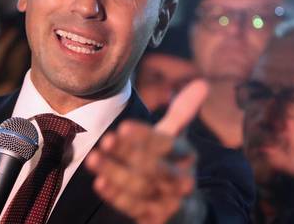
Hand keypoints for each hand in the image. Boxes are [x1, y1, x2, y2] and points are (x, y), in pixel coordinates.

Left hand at [85, 79, 208, 223]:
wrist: (186, 209)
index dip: (145, 135)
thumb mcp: (177, 139)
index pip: (168, 143)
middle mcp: (182, 178)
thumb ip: (183, 113)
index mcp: (187, 155)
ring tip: (91, 159)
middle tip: (104, 140)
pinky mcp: (157, 218)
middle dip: (128, 153)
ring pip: (141, 187)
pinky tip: (99, 183)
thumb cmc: (174, 165)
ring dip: (115, 172)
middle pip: (155, 165)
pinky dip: (116, 196)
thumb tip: (202, 83)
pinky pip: (135, 208)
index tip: (123, 126)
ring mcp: (170, 201)